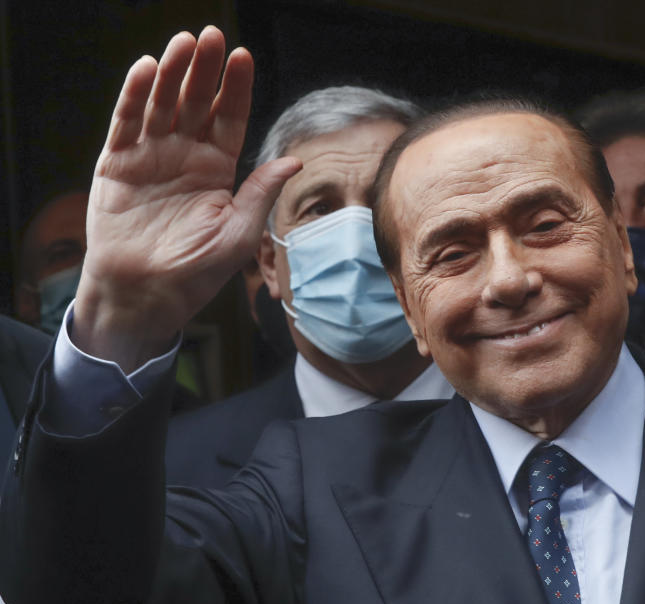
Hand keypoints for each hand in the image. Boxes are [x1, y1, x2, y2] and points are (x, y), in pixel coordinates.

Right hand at [73, 26, 301, 371]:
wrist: (147, 294)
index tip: (243, 58)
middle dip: (204, 70)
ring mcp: (150, 156)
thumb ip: (261, 193)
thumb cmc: (197, 270)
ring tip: (183, 44)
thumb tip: (295, 160)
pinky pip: (127, 123)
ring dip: (171, 73)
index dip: (236, 89)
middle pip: (197, 102)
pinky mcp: (117, 164)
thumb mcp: (239, 233)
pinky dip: (135, 97)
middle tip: (212, 36)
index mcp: (217, 168)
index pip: (230, 119)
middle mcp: (185, 155)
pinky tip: (147, 70)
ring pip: (162, 104)